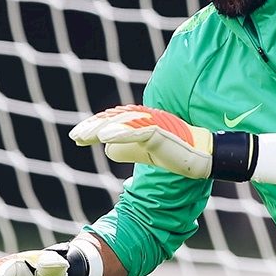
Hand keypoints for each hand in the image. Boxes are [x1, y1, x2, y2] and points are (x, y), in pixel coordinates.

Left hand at [69, 104, 220, 179]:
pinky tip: (105, 138)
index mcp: (140, 122)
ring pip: (122, 122)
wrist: (200, 157)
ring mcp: (153, 123)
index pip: (112, 122)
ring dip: (102, 128)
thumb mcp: (144, 152)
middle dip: (93, 127)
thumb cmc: (174, 152)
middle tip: (75, 136)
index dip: (94, 127)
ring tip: (86, 136)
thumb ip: (126, 149)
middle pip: (113, 119)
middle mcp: (145, 118)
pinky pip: (137, 130)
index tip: (77, 138)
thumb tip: (107, 148)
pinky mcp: (160, 131)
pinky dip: (121, 132)